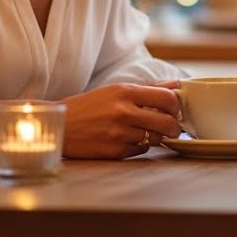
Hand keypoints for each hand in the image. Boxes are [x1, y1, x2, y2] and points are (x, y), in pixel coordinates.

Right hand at [59, 83, 181, 158]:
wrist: (60, 126)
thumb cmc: (89, 106)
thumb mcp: (116, 90)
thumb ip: (148, 88)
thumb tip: (176, 84)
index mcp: (125, 92)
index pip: (167, 98)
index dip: (176, 105)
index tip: (174, 109)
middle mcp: (123, 112)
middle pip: (167, 122)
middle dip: (174, 126)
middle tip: (171, 127)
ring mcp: (119, 134)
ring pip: (156, 138)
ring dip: (155, 136)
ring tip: (144, 131)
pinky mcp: (114, 152)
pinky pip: (141, 150)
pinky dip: (140, 146)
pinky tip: (128, 139)